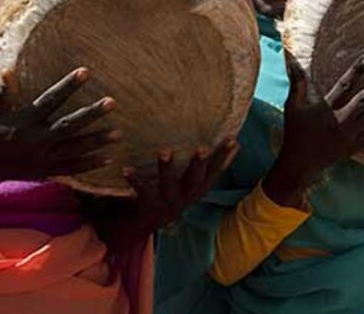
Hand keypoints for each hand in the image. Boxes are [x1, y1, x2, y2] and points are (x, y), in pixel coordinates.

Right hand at [0, 67, 117, 184]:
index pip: (52, 99)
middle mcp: (37, 140)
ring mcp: (43, 158)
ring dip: (97, 141)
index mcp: (26, 121)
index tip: (85, 71)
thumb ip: (2, 90)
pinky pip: (72, 168)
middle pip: (70, 125)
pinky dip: (90, 164)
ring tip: (118, 133)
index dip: (68, 85)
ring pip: (75, 148)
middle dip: (92, 114)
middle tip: (112, 102)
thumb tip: (9, 68)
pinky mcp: (46, 171)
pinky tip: (109, 158)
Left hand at [120, 139, 238, 234]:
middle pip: (195, 179)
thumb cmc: (174, 194)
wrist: (147, 223)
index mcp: (198, 189)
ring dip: (167, 168)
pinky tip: (127, 169)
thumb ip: (211, 166)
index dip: (225, 156)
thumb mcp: (195, 183)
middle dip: (199, 164)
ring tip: (165, 151)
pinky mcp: (149, 205)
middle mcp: (186, 196)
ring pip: (169, 184)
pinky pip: (142, 191)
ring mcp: (168, 201)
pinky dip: (135, 179)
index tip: (233, 140)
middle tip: (203, 148)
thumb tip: (237, 144)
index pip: (215, 171)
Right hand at [263, 52, 363, 207]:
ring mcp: (349, 135)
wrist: (299, 164)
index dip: (355, 71)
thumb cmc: (295, 132)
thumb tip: (293, 62)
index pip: (343, 86)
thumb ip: (297, 84)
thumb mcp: (293, 106)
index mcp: (326, 109)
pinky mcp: (354, 146)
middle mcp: (340, 121)